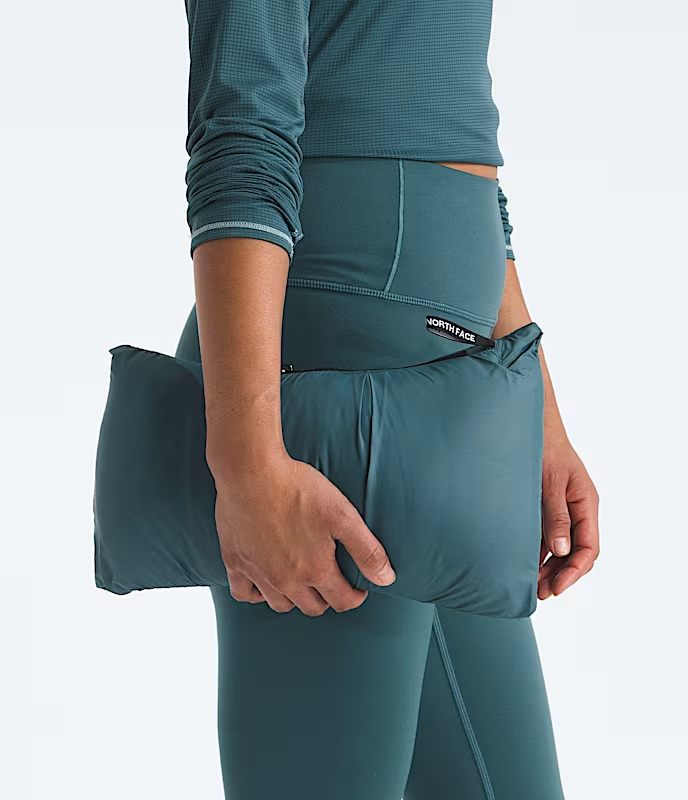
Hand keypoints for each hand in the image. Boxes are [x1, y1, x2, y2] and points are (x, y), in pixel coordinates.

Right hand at [212, 450, 395, 615]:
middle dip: (327, 598)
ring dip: (294, 598)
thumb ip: (366, 550)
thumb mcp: (342, 515)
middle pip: (311, 607)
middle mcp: (285, 580)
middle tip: (331, 582)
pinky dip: (256, 594)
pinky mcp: (235, 562)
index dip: (355, 597)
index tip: (358, 589)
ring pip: (280, 605)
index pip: (342, 601)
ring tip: (302, 582)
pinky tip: (265, 583)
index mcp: (315, 570)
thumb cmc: (297, 488)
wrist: (251, 471)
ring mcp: (258, 574)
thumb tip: (386, 579)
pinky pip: (244, 594)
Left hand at [538, 428, 599, 599]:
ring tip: (533, 587)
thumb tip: (561, 551)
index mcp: (586, 505)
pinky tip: (524, 566)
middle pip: (577, 553)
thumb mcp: (550, 482)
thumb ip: (556, 515)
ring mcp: (562, 510)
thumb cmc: (545, 448)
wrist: (532, 426)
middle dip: (561, 576)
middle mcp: (578, 510)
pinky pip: (546, 537)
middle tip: (541, 594)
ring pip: (561, 549)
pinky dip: (538, 553)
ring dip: (549, 568)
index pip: (588, 548)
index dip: (574, 572)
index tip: (557, 588)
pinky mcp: (546, 509)